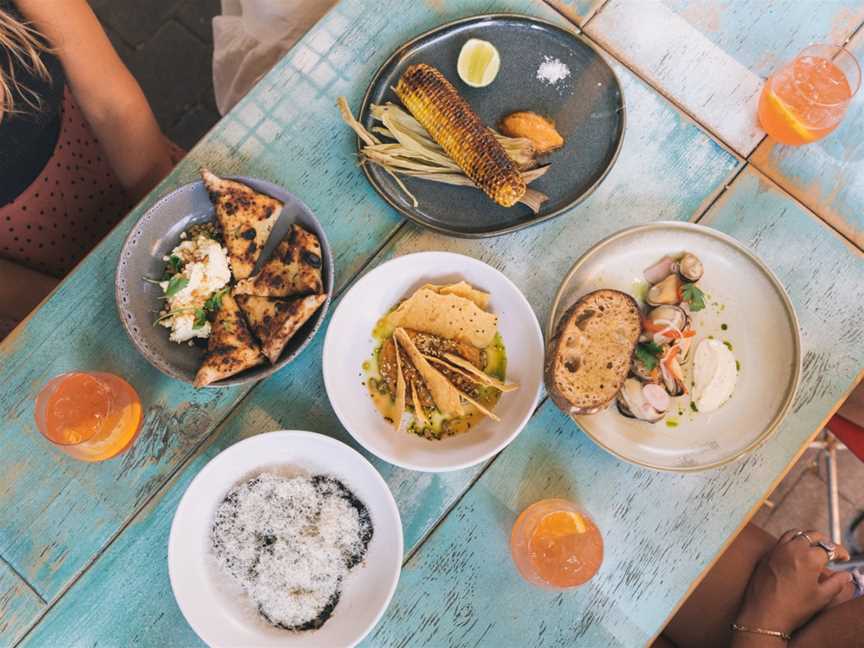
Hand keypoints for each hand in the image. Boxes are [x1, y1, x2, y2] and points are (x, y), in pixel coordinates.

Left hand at [735, 529, 852, 635]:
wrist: (764, 613)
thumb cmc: (793, 607)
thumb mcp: (821, 597)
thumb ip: (837, 583)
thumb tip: (846, 575)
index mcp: (810, 558)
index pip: (830, 548)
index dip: (840, 552)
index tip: (844, 558)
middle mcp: (793, 548)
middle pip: (812, 535)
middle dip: (824, 542)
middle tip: (830, 552)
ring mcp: (777, 549)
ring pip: (795, 533)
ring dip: (806, 537)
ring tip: (813, 548)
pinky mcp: (767, 554)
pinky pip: (781, 540)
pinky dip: (791, 541)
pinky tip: (795, 553)